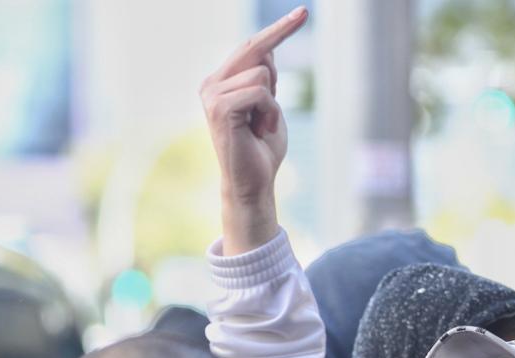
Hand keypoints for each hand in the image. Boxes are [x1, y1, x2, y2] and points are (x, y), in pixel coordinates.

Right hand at [199, 6, 307, 254]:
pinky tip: (259, 131)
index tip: (303, 11)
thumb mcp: (270, 109)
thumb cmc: (262, 149)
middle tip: (303, 17)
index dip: (278, 29)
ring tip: (262, 126)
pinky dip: (269, 113)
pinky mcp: (219, 107)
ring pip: (262, 73)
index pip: (252, 48)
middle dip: (281, 32)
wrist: (253, 183)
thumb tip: (265, 51)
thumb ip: (266, 82)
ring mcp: (212, 94)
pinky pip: (260, 92)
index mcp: (222, 82)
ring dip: (273, 104)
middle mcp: (212, 83)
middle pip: (255, 48)